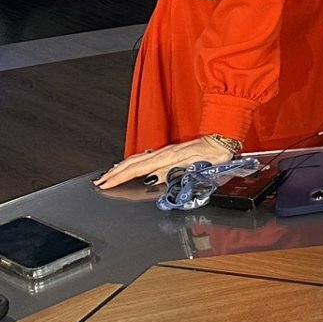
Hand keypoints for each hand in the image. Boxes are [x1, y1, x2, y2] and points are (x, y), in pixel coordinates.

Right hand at [96, 135, 236, 190]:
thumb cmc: (214, 153)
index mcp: (168, 157)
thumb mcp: (195, 165)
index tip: (105, 184)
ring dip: (121, 168)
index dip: (119, 177)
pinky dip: (133, 163)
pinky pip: (146, 157)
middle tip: (99, 182)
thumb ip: (172, 172)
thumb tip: (151, 178)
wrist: (223, 137)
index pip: (137, 169)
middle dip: (114, 173)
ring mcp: (166, 151)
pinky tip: (132, 166)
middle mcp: (164, 153)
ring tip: (109, 175)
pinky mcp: (171, 151)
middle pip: (133, 163)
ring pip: (138, 159)